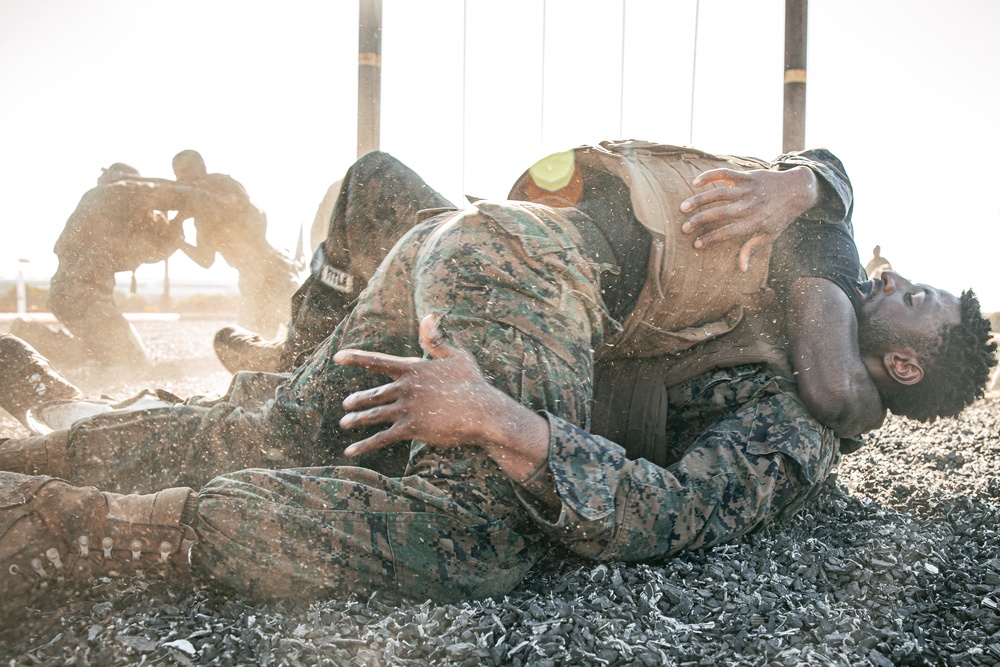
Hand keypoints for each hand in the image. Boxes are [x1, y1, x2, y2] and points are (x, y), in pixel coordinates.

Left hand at [334, 314, 525, 457]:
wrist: (482, 411)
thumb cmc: (472, 383)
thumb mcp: (456, 356)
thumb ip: (436, 340)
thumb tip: (427, 316)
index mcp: (413, 368)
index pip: (378, 361)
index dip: (356, 358)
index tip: (338, 357)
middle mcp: (405, 388)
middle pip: (373, 394)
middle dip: (357, 400)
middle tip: (346, 405)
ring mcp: (406, 409)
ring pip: (374, 414)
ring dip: (357, 420)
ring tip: (345, 423)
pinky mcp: (411, 428)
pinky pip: (382, 437)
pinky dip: (365, 445)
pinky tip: (351, 450)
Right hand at [679, 166, 818, 271]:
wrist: (798, 189)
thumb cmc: (780, 216)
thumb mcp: (769, 235)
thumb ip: (752, 249)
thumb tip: (741, 269)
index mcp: (755, 223)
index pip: (729, 233)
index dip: (712, 239)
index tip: (696, 244)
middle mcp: (750, 206)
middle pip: (721, 213)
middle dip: (700, 220)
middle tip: (684, 227)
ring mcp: (748, 189)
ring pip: (719, 193)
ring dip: (699, 200)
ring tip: (683, 207)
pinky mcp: (747, 176)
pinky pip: (726, 174)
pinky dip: (710, 175)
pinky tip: (695, 182)